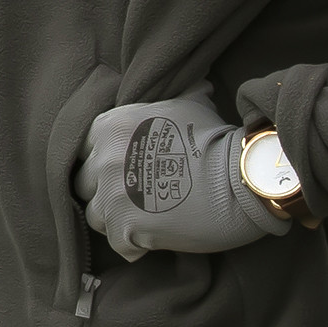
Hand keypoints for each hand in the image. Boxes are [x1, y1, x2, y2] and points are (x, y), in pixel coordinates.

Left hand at [76, 91, 285, 257]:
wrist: (241, 178)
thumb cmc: (216, 140)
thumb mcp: (186, 106)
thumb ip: (164, 103)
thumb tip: (192, 81)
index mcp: (109, 127)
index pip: (85, 151)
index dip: (104, 162)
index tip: (124, 170)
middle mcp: (103, 159)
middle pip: (86, 184)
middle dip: (107, 191)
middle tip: (136, 197)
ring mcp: (112, 195)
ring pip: (96, 216)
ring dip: (117, 219)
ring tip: (146, 218)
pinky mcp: (126, 228)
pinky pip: (118, 244)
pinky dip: (135, 245)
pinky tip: (156, 237)